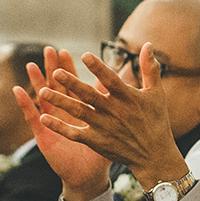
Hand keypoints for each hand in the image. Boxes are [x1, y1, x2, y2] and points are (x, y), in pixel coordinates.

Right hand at [13, 47, 108, 199]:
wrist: (90, 176)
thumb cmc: (102, 150)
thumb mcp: (108, 124)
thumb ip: (112, 102)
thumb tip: (120, 81)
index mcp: (79, 109)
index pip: (73, 84)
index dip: (68, 68)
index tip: (64, 51)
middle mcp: (64, 113)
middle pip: (56, 86)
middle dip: (52, 68)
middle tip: (48, 50)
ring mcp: (52, 123)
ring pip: (42, 99)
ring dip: (37, 82)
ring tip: (31, 65)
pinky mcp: (43, 135)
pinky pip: (32, 118)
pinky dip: (26, 104)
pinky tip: (19, 90)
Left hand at [37, 46, 186, 189]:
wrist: (154, 156)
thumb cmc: (156, 121)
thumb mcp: (157, 93)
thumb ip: (150, 69)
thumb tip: (148, 44)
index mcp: (128, 98)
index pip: (110, 79)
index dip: (98, 68)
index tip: (84, 55)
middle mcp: (114, 111)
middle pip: (89, 95)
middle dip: (72, 83)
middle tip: (55, 72)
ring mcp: (104, 127)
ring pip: (78, 111)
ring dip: (60, 101)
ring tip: (42, 91)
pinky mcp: (97, 142)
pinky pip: (74, 133)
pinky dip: (59, 127)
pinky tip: (44, 118)